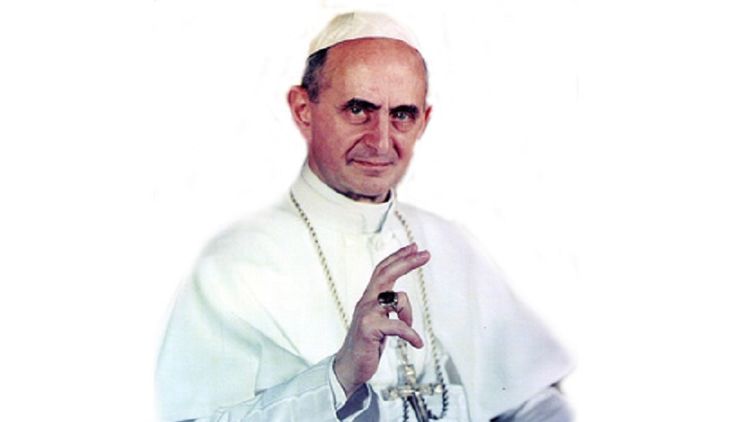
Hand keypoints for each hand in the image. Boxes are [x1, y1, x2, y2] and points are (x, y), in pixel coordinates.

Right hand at [333, 243, 429, 396]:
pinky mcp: (369, 329)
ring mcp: (367, 314)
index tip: (413, 248)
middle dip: (407, 261)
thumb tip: (401, 299)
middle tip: (426, 254)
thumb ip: (386, 307)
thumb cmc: (366, 344)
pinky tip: (417, 343)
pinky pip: (398, 326)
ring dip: (409, 314)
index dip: (397, 257)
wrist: (349, 367)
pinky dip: (411, 334)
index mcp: (368, 298)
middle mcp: (366, 301)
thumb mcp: (378, 320)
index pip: (382, 270)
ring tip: (410, 330)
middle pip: (386, 273)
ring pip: (397, 298)